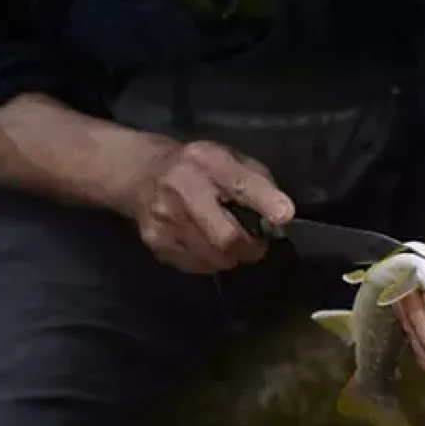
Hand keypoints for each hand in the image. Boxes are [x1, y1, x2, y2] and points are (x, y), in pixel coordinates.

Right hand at [118, 138, 294, 273]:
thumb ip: (258, 182)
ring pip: (215, 258)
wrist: (140, 174)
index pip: (240, 184)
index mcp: (206, 161)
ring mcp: (165, 218)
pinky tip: (205, 243)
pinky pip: (198, 265)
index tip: (284, 216)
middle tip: (256, 246)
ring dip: (231, 256)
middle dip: (250, 248)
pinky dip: (211, 261)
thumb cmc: (198, 169)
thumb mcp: (229, 159)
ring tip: (229, 241)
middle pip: (226, 237)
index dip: (265, 202)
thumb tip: (282, 215)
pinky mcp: (156, 241)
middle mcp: (181, 188)